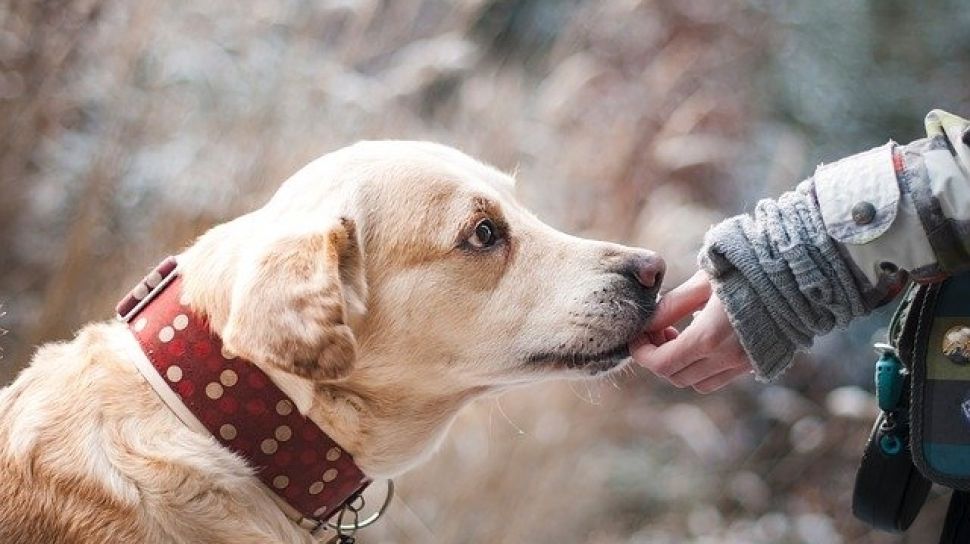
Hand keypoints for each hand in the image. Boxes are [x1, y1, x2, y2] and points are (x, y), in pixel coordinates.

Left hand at [631, 271, 753, 392]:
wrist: (799, 274)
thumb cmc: (747, 269)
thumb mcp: (703, 281)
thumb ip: (672, 306)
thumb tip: (647, 323)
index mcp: (709, 337)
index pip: (661, 364)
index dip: (642, 353)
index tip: (637, 336)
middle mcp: (727, 358)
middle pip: (676, 377)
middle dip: (659, 357)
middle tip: (658, 330)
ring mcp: (744, 364)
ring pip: (698, 383)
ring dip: (681, 366)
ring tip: (680, 334)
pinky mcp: (758, 363)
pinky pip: (720, 377)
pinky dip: (704, 367)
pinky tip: (705, 338)